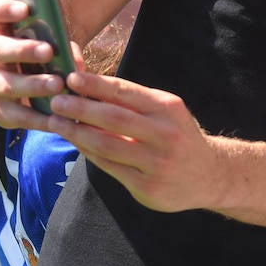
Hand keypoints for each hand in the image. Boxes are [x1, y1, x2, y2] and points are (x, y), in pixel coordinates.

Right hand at [0, 0, 72, 132]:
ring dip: (31, 85)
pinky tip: (56, 118)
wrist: (45, 88)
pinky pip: (11, 115)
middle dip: (22, 50)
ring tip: (57, 85)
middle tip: (49, 51)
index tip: (25, 9)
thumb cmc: (51, 58)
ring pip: (4, 84)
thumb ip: (67, 50)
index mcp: (1, 31)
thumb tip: (75, 65)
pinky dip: (35, 118)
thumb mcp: (59, 46)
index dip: (2, 9)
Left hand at [43, 70, 220, 213]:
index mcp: (168, 108)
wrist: (209, 174)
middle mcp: (165, 134)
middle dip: (80, 108)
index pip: (126, 92)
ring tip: (56, 123)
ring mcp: (156, 162)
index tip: (71, 78)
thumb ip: (133, 102)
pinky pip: (110, 167)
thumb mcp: (166, 111)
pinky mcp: (147, 186)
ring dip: (77, 133)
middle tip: (55, 100)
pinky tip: (76, 144)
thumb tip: (88, 88)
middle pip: (114, 118)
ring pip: (107, 145)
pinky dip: (89, 153)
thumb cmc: (178, 135)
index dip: (96, 85)